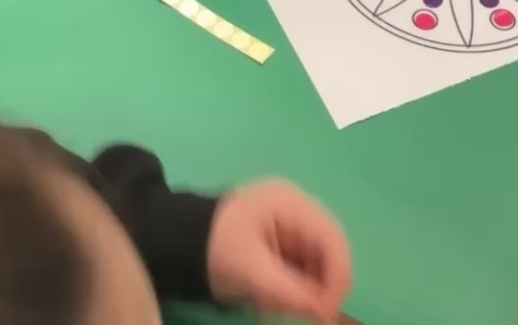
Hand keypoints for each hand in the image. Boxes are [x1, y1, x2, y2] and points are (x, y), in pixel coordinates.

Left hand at [207, 180, 352, 322]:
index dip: (337, 278)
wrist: (180, 242)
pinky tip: (268, 300)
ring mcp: (292, 224)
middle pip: (328, 252)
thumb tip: (325, 314)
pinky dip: (291, 289)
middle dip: (318, 288)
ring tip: (270, 305)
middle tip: (303, 316)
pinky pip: (301, 268)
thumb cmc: (214, 249)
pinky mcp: (284, 240)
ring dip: (302, 291)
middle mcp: (298, 209)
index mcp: (291, 204)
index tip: (325, 314)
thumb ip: (289, 292)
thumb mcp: (250, 271)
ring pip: (317, 264)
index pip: (333, 239)